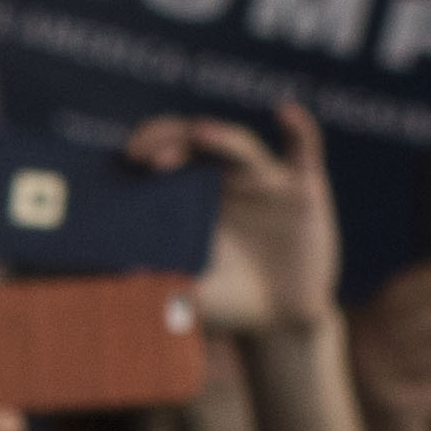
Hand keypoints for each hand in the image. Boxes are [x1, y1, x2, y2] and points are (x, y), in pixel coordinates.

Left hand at [132, 105, 341, 339]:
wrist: (280, 318)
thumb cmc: (226, 301)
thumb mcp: (188, 291)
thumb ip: (161, 282)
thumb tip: (125, 273)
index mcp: (192, 196)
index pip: (167, 154)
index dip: (148, 146)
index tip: (128, 157)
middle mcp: (227, 180)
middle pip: (197, 141)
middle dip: (171, 139)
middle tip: (146, 155)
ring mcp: (267, 181)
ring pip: (242, 146)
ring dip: (220, 137)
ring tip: (199, 132)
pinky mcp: (304, 189)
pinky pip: (304, 150)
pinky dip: (299, 128)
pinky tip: (285, 112)